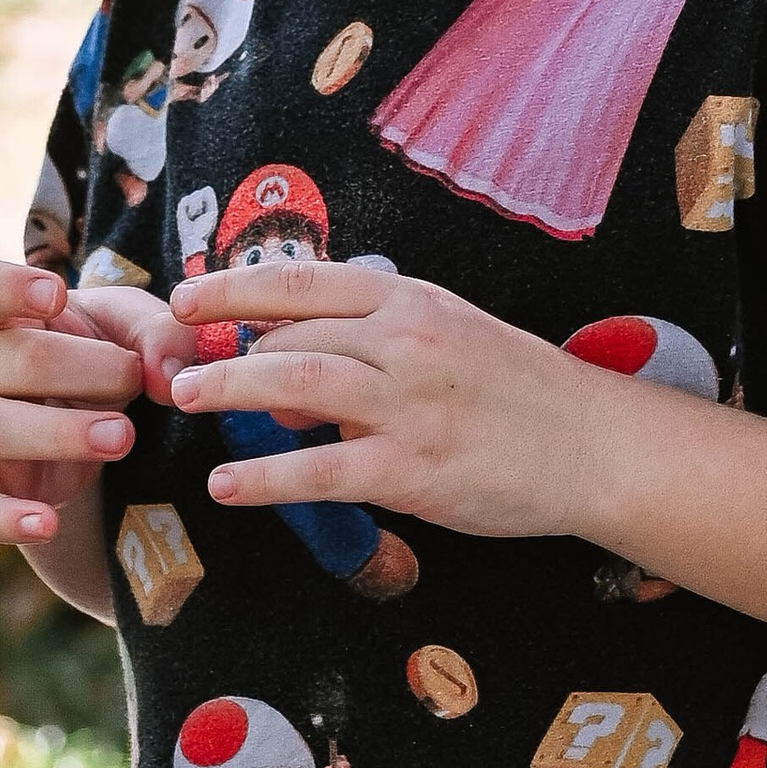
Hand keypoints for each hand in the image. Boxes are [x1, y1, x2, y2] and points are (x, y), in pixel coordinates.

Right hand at [0, 257, 189, 549]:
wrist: (87, 430)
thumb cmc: (99, 355)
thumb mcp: (132, 328)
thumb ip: (158, 333)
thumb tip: (168, 376)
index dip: (6, 286)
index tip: (58, 295)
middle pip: (5, 358)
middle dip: (79, 367)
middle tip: (132, 376)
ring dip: (59, 432)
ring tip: (123, 437)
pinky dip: (4, 517)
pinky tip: (45, 523)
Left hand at [166, 259, 587, 538]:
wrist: (593, 443)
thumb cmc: (514, 389)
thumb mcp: (445, 338)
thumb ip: (363, 348)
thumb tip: (274, 383)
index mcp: (412, 300)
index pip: (304, 280)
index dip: (234, 286)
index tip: (184, 297)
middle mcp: (406, 342)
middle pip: (292, 331)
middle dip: (223, 348)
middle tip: (173, 367)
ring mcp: (410, 405)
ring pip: (298, 382)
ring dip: (232, 391)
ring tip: (186, 402)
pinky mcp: (415, 470)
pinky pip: (323, 471)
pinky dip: (267, 477)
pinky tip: (229, 487)